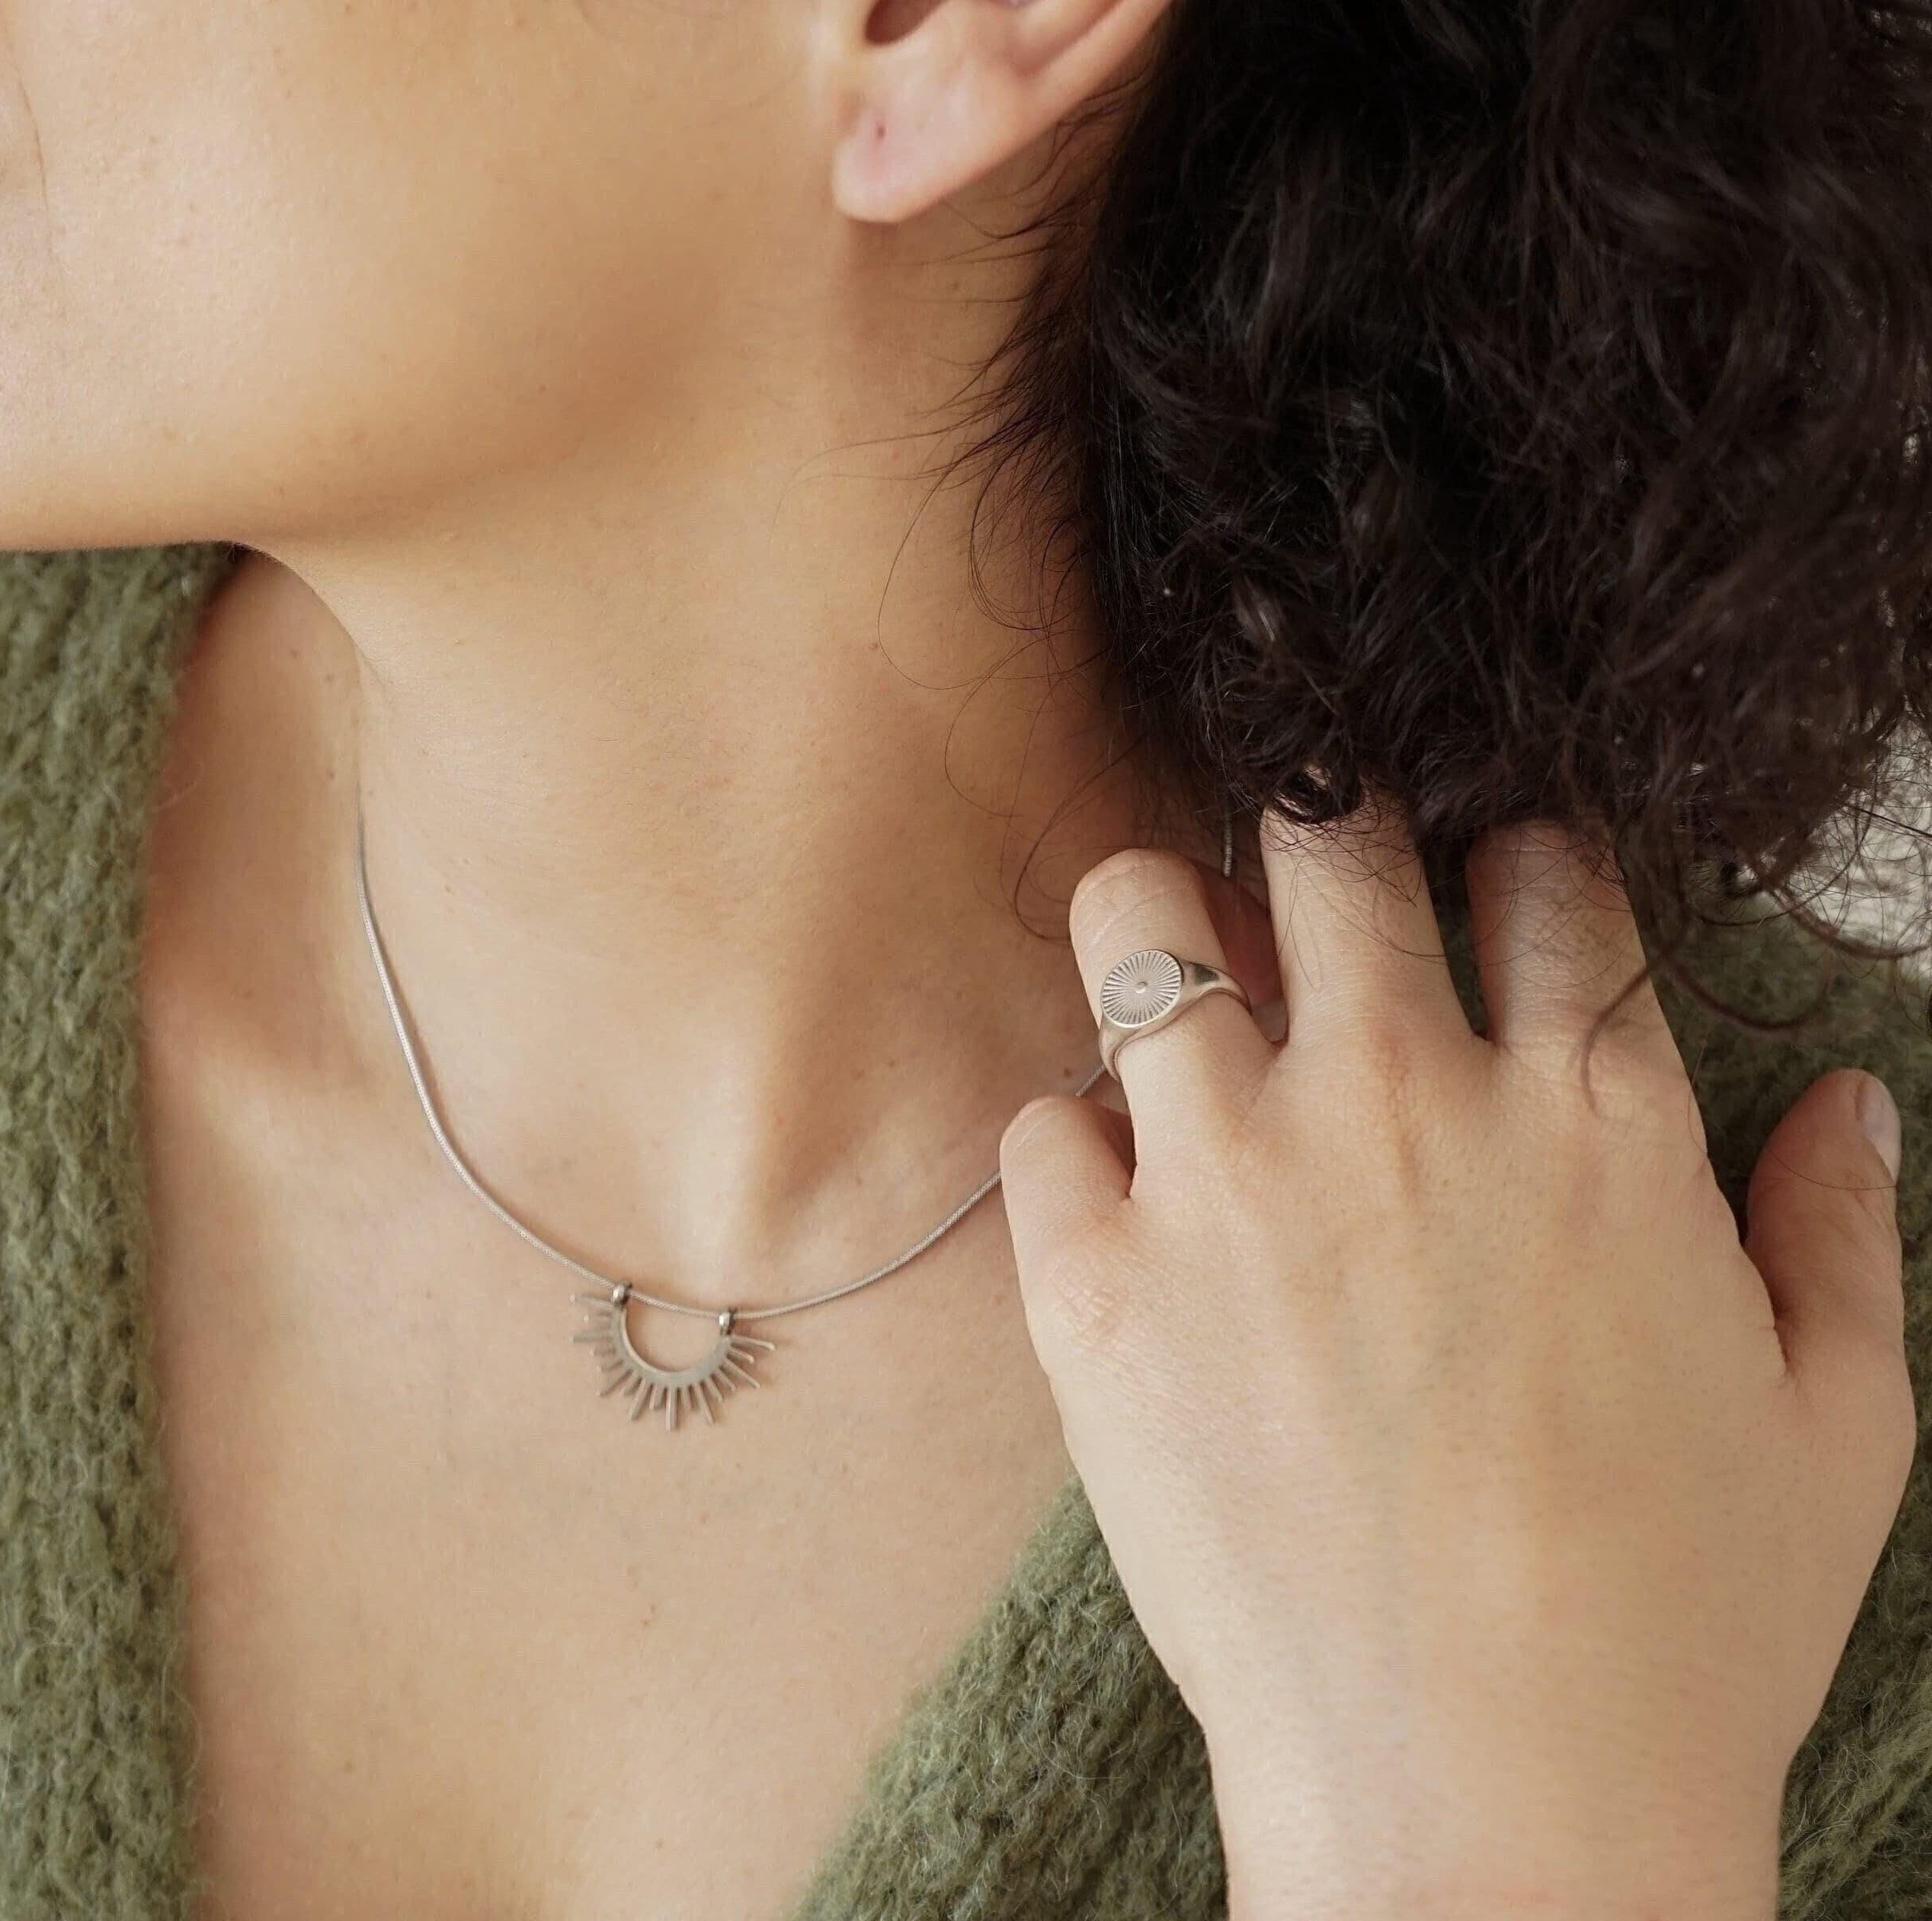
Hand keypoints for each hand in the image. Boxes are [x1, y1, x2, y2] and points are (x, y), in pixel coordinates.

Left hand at [995, 786, 1917, 1920]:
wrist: (1486, 1799)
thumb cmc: (1679, 1630)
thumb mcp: (1835, 1424)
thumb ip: (1838, 1232)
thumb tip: (1846, 1098)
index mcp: (1594, 1113)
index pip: (1543, 875)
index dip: (1515, 865)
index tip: (1487, 902)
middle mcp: (1404, 1103)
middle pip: (1331, 838)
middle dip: (1322, 825)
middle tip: (1308, 881)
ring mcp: (1232, 1182)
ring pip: (1142, 920)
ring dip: (1154, 925)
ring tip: (1170, 975)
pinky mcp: (1096, 1284)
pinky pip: (1040, 1119)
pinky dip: (1069, 1137)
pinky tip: (1111, 1194)